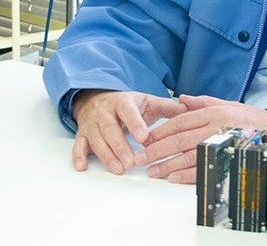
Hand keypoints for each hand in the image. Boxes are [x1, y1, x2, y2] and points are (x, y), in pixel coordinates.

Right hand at [72, 89, 186, 175]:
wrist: (98, 97)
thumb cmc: (128, 104)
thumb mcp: (147, 101)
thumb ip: (167, 106)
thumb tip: (188, 108)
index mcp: (123, 102)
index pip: (128, 112)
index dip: (135, 124)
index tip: (144, 137)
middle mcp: (105, 112)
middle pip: (111, 129)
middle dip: (121, 146)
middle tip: (131, 162)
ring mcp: (92, 124)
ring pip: (97, 140)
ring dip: (106, 155)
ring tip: (118, 169)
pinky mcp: (83, 134)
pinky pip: (78, 145)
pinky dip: (79, 156)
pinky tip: (83, 166)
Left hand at [134, 95, 266, 183]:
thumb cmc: (245, 116)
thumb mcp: (224, 103)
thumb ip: (201, 101)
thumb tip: (180, 98)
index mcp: (212, 112)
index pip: (180, 121)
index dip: (161, 130)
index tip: (146, 138)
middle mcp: (214, 126)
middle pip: (180, 139)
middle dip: (157, 150)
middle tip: (141, 157)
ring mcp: (220, 143)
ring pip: (188, 155)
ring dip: (168, 165)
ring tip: (152, 171)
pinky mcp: (226, 157)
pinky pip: (203, 167)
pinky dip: (187, 174)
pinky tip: (173, 177)